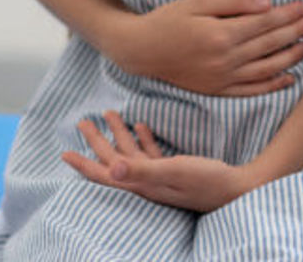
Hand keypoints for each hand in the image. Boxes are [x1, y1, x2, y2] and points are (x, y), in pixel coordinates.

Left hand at [63, 111, 261, 212]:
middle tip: (83, 121)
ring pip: (132, 154)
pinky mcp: (175, 170)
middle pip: (114, 160)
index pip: (106, 174)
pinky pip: (152, 153)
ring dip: (119, 134)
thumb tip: (111, 168)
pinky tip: (141, 125)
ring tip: (108, 113)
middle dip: (97, 141)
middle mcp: (147, 181)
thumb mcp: (173, 172)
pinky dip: (144, 138)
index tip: (65, 153)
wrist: (237, 188)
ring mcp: (161, 176)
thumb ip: (142, 170)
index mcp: (141, 184)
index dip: (84, 164)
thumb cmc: (206, 181)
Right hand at [105, 0, 302, 96]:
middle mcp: (225, 60)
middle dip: (296, 32)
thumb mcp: (197, 2)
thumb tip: (267, 4)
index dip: (288, 14)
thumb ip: (233, 2)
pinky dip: (273, 85)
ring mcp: (222, 78)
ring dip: (291, 57)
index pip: (264, 23)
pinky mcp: (217, 90)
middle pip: (270, 44)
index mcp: (221, 35)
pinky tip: (290, 77)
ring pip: (266, 69)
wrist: (141, 50)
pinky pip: (252, 90)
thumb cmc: (168, 20)